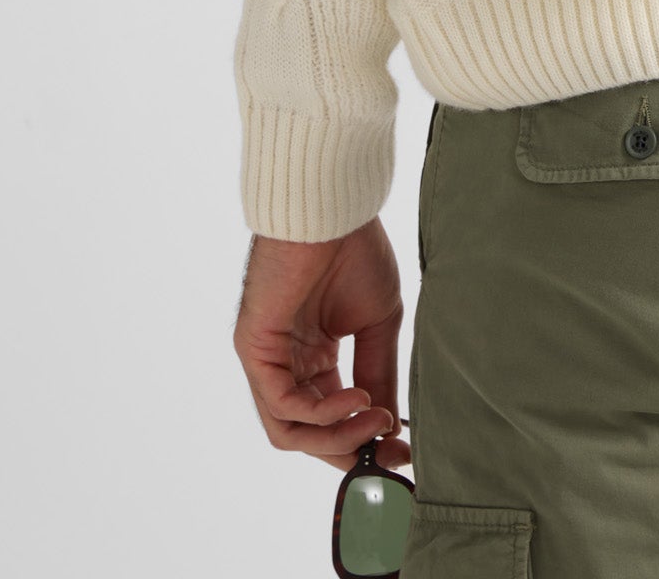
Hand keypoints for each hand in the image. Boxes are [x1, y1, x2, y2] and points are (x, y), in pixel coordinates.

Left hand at [235, 220, 409, 473]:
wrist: (334, 208)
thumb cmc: (354, 250)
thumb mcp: (378, 322)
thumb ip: (379, 373)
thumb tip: (390, 426)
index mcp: (312, 355)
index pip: (330, 416)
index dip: (363, 440)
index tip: (403, 450)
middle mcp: (284, 363)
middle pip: (307, 433)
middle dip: (351, 448)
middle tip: (392, 449)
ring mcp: (266, 359)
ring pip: (290, 430)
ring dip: (337, 438)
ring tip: (377, 421)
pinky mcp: (254, 350)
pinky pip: (282, 405)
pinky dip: (323, 413)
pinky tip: (358, 398)